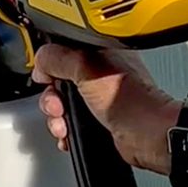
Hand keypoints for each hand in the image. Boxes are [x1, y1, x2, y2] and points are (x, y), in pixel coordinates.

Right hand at [31, 44, 178, 173]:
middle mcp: (99, 73)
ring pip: (62, 104)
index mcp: (99, 53)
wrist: (146, 135)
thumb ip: (58, 58)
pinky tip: (68, 134)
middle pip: (58, 81)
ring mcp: (99, 97)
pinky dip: (65, 130)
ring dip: (56, 117)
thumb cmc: (130, 100)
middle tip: (58, 105)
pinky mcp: (98, 119)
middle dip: (52, 97)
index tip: (46, 77)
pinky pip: (70, 122)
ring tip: (63, 124)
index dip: (49, 65)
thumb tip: (40, 61)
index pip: (62, 51)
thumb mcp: (85, 68)